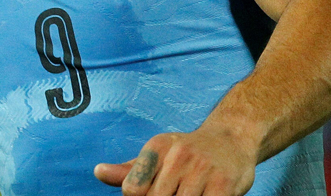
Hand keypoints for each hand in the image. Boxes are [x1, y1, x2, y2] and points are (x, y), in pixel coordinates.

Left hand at [94, 125, 256, 195]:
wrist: (232, 139)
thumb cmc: (188, 152)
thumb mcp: (158, 154)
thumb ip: (129, 170)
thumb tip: (98, 172)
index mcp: (157, 147)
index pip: (132, 189)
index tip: (146, 195)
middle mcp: (179, 155)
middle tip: (170, 194)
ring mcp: (202, 170)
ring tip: (182, 195)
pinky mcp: (224, 184)